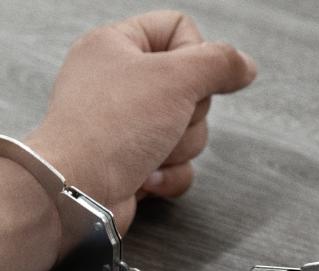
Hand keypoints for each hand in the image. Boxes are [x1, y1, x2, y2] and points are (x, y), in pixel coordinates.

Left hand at [27, 10, 257, 230]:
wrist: (75, 194)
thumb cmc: (107, 131)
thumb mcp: (176, 78)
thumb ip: (220, 62)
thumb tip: (243, 65)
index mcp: (115, 45)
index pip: (178, 28)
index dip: (195, 54)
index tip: (186, 77)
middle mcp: (117, 82)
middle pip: (190, 86)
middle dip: (188, 113)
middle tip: (163, 120)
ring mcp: (123, 126)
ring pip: (187, 129)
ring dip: (178, 147)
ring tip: (148, 152)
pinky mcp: (130, 163)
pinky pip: (176, 164)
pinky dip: (168, 174)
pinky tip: (145, 177)